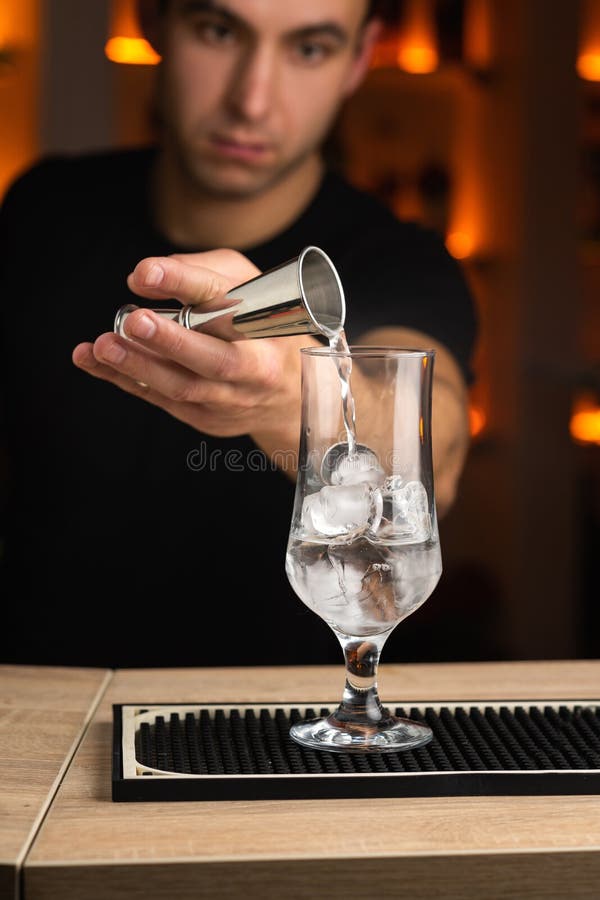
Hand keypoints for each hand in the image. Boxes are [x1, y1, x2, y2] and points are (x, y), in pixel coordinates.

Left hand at [72, 249, 316, 462]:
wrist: (292, 397)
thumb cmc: (263, 331)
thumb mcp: (251, 286)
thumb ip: (203, 271)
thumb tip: (146, 276)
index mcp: (266, 325)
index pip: (227, 301)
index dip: (186, 284)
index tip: (147, 273)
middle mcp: (253, 366)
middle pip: (214, 359)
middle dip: (171, 341)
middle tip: (133, 322)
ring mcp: (230, 398)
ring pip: (183, 386)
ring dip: (139, 366)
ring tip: (103, 345)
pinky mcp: (205, 417)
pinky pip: (161, 399)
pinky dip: (125, 381)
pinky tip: (94, 361)